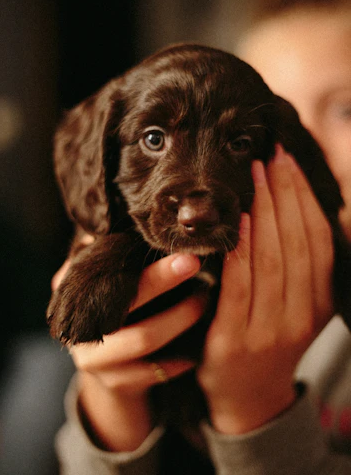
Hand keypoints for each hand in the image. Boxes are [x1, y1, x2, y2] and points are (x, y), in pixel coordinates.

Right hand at [52, 251, 202, 450]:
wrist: (108, 367)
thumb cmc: (115, 309)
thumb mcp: (106, 279)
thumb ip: (110, 251)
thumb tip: (127, 224)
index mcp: (70, 290)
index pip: (107, 271)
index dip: (146, 264)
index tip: (183, 255)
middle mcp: (77, 324)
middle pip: (128, 302)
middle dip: (164, 281)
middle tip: (196, 264)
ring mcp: (93, 358)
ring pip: (145, 337)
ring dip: (180, 318)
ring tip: (205, 300)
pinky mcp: (114, 383)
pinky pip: (154, 370)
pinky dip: (180, 356)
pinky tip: (199, 343)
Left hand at [197, 145, 333, 434]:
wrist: (248, 398)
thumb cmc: (269, 340)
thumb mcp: (298, 306)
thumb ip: (301, 266)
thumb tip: (297, 207)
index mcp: (322, 303)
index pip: (319, 241)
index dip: (304, 199)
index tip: (289, 164)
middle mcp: (302, 316)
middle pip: (296, 244)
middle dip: (284, 194)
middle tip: (270, 156)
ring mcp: (269, 330)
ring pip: (272, 260)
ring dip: (264, 212)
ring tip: (254, 176)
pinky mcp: (234, 342)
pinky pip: (240, 286)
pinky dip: (241, 250)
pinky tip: (237, 219)